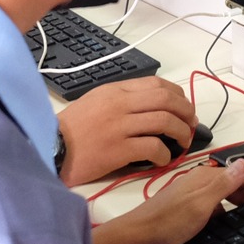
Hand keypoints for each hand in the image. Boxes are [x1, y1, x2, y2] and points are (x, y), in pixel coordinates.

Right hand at [56, 76, 197, 184]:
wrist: (51, 149)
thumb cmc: (73, 129)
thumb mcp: (96, 101)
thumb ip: (122, 99)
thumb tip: (153, 106)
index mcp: (115, 90)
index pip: (157, 84)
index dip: (178, 95)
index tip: (185, 107)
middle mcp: (120, 103)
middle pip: (166, 100)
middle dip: (186, 111)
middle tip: (191, 124)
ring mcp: (120, 125)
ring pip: (164, 121)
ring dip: (180, 132)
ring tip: (182, 142)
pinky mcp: (118, 149)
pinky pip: (153, 147)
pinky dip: (165, 154)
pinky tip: (164, 159)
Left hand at [93, 159, 243, 243]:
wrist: (137, 237)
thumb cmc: (169, 222)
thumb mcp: (202, 204)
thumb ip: (224, 183)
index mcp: (204, 177)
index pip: (240, 174)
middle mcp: (198, 181)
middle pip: (232, 180)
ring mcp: (190, 193)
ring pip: (222, 191)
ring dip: (239, 197)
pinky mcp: (184, 205)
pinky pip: (213, 201)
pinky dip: (225, 207)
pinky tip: (226, 218)